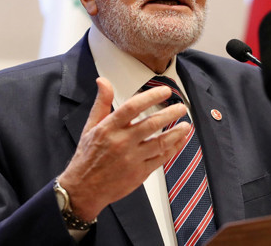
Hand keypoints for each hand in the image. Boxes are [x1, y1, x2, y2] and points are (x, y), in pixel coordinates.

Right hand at [57, 77, 189, 220]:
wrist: (83, 189)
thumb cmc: (87, 156)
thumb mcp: (91, 126)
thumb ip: (102, 103)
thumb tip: (103, 81)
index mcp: (109, 128)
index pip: (133, 107)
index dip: (151, 97)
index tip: (165, 91)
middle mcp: (121, 142)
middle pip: (151, 124)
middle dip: (170, 114)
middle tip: (181, 107)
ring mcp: (132, 159)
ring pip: (160, 143)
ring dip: (176, 133)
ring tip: (186, 125)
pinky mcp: (139, 173)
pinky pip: (160, 159)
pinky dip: (173, 149)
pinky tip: (180, 141)